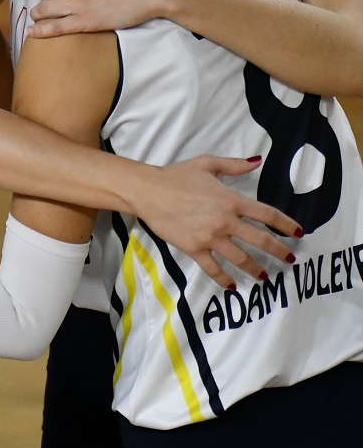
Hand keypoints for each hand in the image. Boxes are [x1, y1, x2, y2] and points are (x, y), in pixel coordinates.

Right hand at [132, 156, 301, 287]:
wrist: (147, 191)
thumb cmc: (176, 175)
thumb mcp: (207, 164)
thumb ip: (234, 165)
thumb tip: (257, 161)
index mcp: (231, 200)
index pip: (268, 215)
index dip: (287, 225)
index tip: (299, 233)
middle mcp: (226, 221)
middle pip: (261, 240)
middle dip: (279, 251)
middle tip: (289, 259)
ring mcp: (211, 237)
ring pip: (241, 258)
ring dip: (256, 269)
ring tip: (264, 277)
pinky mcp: (194, 248)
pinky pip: (213, 268)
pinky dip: (224, 279)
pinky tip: (232, 286)